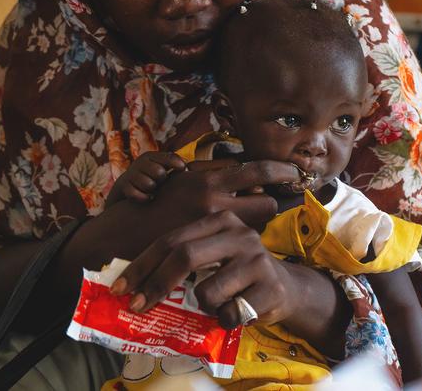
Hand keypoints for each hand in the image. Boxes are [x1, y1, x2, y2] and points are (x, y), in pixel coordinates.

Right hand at [107, 152, 185, 204]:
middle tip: (160, 182)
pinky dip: (144, 198)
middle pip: (159, 173)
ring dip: (152, 190)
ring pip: (149, 184)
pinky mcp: (124, 186)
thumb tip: (188, 168)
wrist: (125, 186)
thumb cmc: (151, 177)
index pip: (168, 157)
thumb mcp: (162, 167)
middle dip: (162, 180)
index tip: (183, 170)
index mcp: (151, 156)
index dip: (177, 164)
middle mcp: (140, 163)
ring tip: (153, 190)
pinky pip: (136, 194)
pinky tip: (149, 198)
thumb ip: (175, 164)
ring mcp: (131, 174)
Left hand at [110, 210, 296, 328]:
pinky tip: (237, 312)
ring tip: (217, 305)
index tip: (120, 287)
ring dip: (203, 307)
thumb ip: (184, 257)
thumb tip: (131, 282)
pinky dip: (224, 320)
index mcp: (221, 220)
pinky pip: (229, 313)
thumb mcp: (213, 254)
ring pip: (207, 291)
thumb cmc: (238, 272)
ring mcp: (257, 260)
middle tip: (137, 306)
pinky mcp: (270, 287)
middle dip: (156, 284)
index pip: (171, 240)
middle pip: (185, 256)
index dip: (142, 265)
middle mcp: (240, 234)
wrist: (286, 288)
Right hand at [139, 159, 299, 232]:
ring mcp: (215, 229)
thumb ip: (216, 174)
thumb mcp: (185, 177)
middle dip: (270, 202)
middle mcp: (215, 204)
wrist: (125, 233)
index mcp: (208, 181)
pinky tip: (232, 237)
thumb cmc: (157, 200)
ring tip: (243, 219)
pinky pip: (242, 241)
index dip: (281, 171)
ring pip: (258, 225)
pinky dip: (242, 237)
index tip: (295, 172)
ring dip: (257, 221)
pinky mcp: (213, 250)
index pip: (258, 171)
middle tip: (266, 201)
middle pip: (267, 203)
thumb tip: (249, 175)